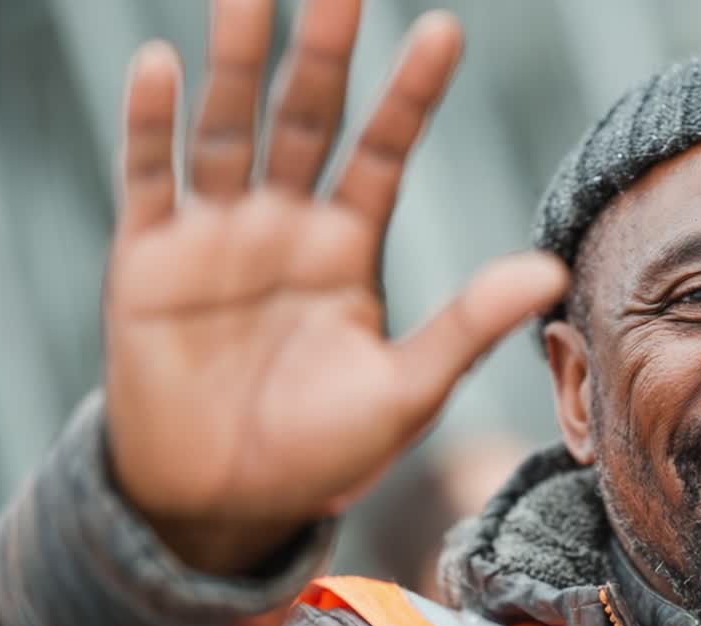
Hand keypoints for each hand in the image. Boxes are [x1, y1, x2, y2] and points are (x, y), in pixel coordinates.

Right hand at [104, 0, 566, 573]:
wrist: (226, 504)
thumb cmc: (321, 452)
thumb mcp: (405, 390)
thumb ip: (468, 326)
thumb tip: (553, 270)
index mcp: (347, 247)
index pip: (382, 150)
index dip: (410, 93)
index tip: (446, 30)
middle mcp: (284, 225)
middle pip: (307, 117)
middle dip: (325, 51)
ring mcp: (215, 236)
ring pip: (228, 128)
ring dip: (238, 61)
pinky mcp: (147, 262)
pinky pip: (148, 179)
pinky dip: (151, 125)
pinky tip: (162, 65)